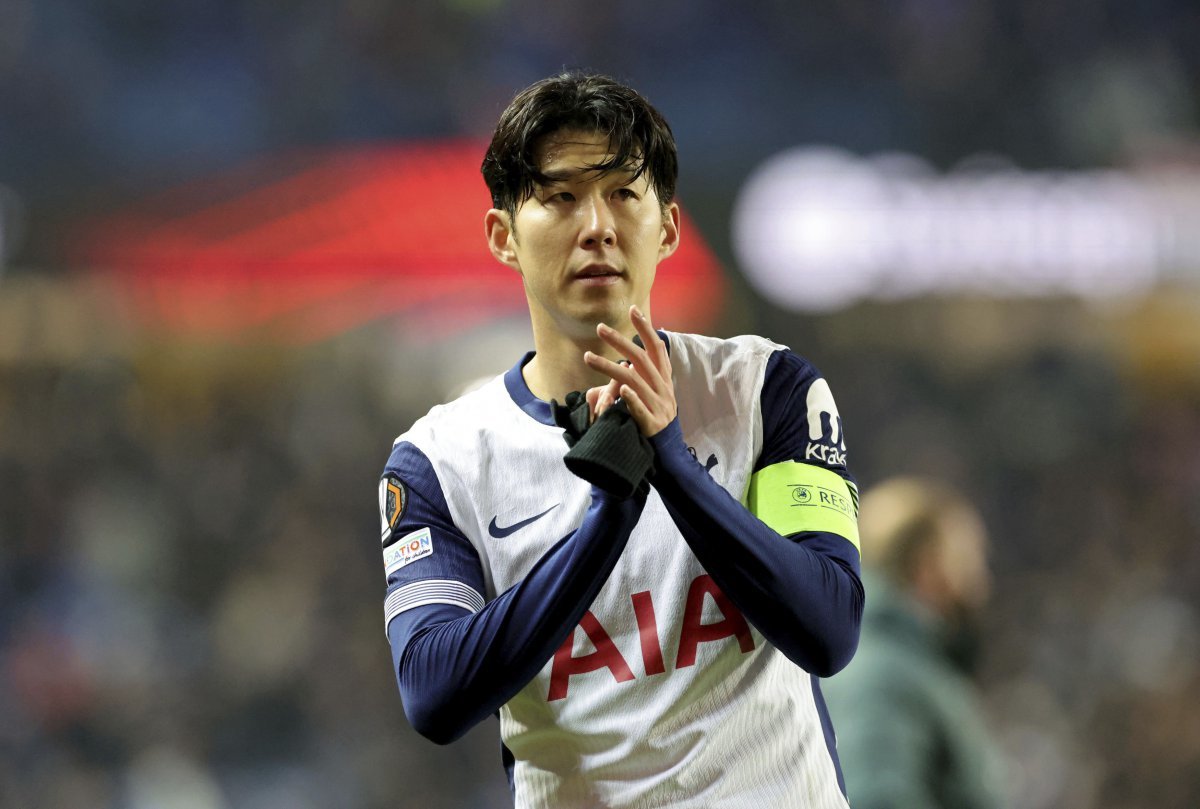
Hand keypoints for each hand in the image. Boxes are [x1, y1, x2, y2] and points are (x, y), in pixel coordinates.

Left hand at [583, 306, 675, 436]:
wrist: (669, 450)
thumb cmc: (656, 417)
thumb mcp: (656, 393)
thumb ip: (646, 376)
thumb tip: (631, 358)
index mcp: (663, 379)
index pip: (656, 348)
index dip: (646, 328)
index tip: (633, 310)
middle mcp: (662, 389)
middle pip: (641, 359)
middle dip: (620, 341)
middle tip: (600, 328)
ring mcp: (657, 406)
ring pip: (633, 381)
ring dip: (610, 367)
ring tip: (587, 357)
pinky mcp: (651, 423)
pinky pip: (640, 408)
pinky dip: (631, 399)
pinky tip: (620, 390)